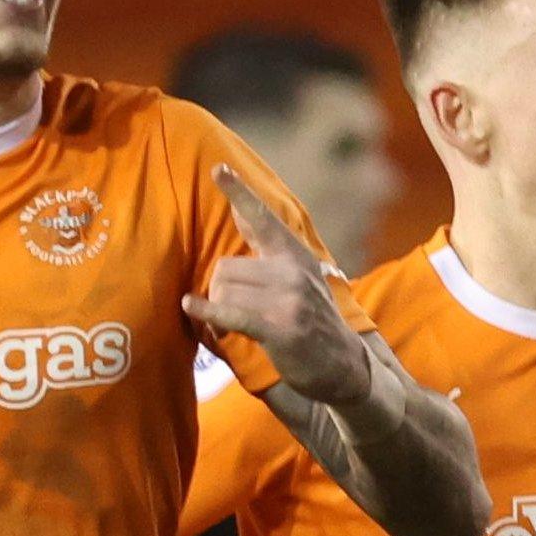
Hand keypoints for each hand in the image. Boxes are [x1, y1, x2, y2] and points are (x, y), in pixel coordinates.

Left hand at [182, 165, 369, 404]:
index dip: (239, 193)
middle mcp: (292, 271)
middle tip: (232, 310)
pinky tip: (191, 306)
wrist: (344, 366)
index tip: (218, 169)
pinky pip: (230, 312)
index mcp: (295, 255)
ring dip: (218, 309)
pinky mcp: (278, 327)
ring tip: (233, 324)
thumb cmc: (313, 322)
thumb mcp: (301, 280)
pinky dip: (207, 311)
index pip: (262, 218)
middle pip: (226, 266)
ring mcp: (287, 299)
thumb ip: (271, 254)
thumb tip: (236, 222)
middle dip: (220, 290)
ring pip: (224, 289)